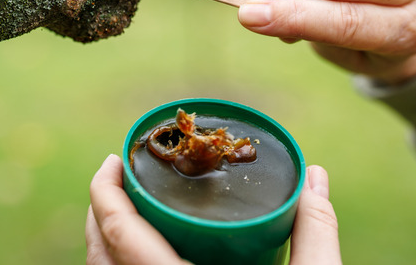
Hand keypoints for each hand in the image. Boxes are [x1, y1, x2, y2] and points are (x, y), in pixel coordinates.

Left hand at [85, 155, 340, 264]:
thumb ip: (314, 232)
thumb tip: (316, 176)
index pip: (117, 232)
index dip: (104, 190)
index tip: (114, 159)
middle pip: (99, 252)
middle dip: (101, 208)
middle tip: (122, 178)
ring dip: (105, 240)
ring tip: (128, 212)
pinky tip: (141, 257)